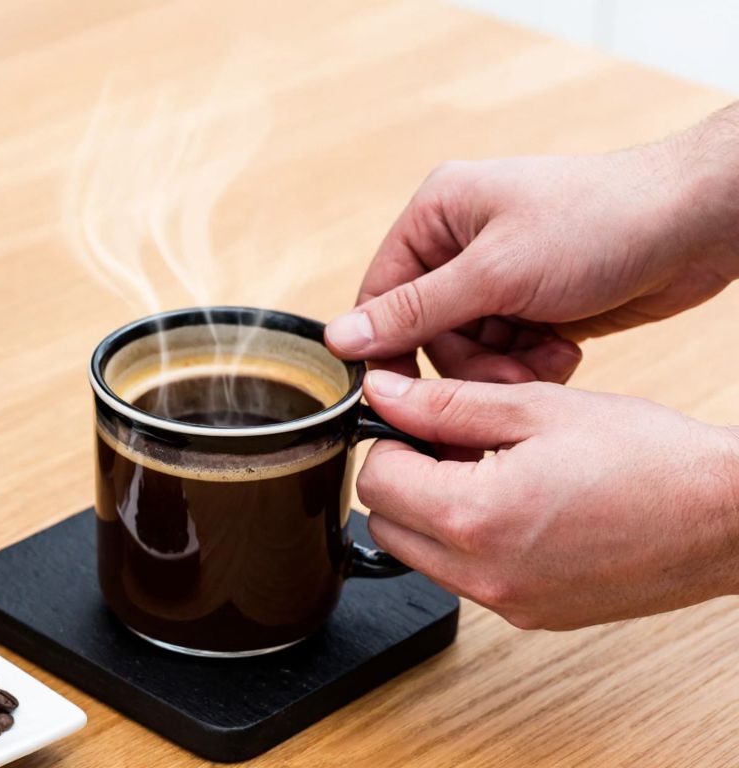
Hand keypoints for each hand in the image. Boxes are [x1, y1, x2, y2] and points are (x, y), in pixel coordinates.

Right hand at [326, 113, 738, 382]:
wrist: (698, 224)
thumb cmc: (604, 220)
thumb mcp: (496, 272)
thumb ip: (414, 310)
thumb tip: (342, 338)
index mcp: (439, 214)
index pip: (382, 293)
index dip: (389, 346)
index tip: (401, 394)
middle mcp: (463, 242)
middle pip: (428, 331)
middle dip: (469, 362)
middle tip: (507, 372)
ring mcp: (502, 273)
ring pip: (470, 350)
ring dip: (505, 367)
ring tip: (546, 359)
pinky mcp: (536, 301)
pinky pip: (508, 352)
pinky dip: (532, 363)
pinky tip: (563, 352)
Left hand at [357, 369, 738, 629]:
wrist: (728, 517)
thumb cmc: (650, 460)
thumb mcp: (538, 409)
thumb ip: (447, 403)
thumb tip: (383, 396)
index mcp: (476, 517)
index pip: (376, 481)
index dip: (391, 441)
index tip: (419, 423)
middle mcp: (484, 574)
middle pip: (385, 526)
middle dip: (404, 480)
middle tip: (451, 446)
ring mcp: (508, 603)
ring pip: (421, 557)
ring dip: (432, 514)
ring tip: (488, 473)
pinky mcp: (533, 616)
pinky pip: (467, 580)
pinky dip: (470, 544)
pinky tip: (517, 506)